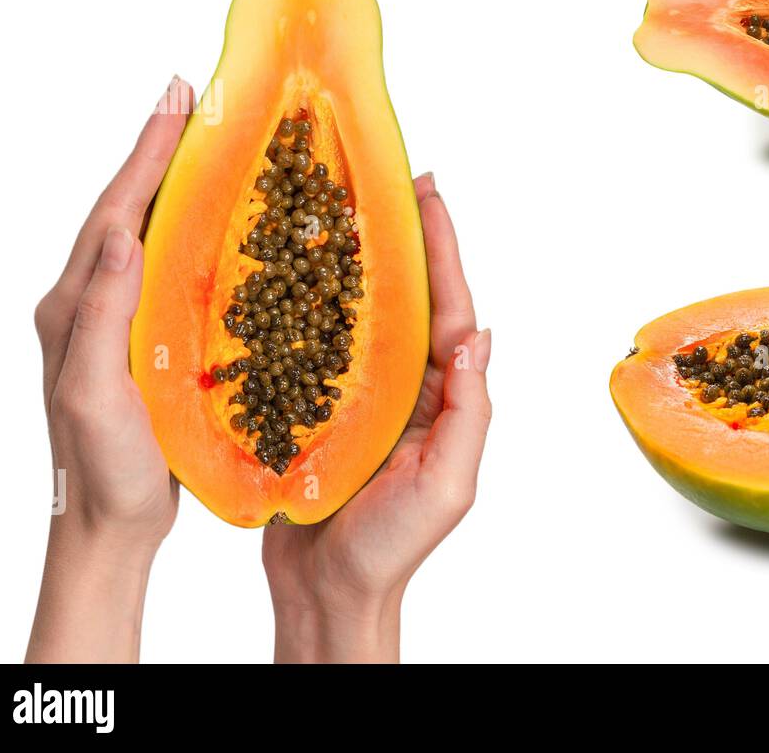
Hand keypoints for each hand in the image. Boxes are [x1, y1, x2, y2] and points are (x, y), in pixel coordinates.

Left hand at [27, 76, 191, 661]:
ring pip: (149, 235)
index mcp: (75, 304)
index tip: (179, 99)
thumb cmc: (102, 466)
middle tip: (197, 103)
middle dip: (161, 152)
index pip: (117, 211)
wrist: (105, 522)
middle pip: (130, 209)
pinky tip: (221, 226)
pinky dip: (192, 233)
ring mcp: (115, 319)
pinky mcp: (143, 339)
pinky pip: (168, 270)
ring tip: (213, 148)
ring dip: (177, 186)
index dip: (148, 153)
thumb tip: (121, 235)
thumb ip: (100, 313)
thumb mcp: (93, 390)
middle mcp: (89, 300)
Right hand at [263, 173, 491, 662]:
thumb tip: (479, 337)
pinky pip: (315, 345)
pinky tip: (290, 271)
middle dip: (399, 238)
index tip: (429, 193)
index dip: (440, 250)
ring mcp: (361, 394)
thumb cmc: (393, 548)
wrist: (329, 591)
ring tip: (338, 206)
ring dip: (353, 260)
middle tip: (385, 178)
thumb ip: (467, 412)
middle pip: (405, 296)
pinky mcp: (316, 406)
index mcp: (442, 397)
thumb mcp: (448, 484)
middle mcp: (406, 386)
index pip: (447, 308)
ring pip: (360, 312)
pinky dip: (308, 306)